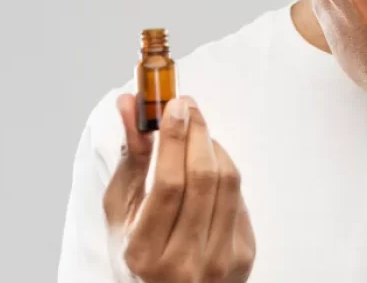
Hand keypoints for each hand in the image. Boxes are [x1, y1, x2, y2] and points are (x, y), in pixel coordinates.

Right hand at [103, 94, 254, 282]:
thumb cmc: (141, 249)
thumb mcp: (122, 212)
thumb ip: (131, 159)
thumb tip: (130, 104)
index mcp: (144, 253)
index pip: (168, 185)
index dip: (173, 140)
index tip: (173, 106)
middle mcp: (184, 262)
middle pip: (202, 179)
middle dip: (197, 133)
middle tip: (188, 107)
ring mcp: (219, 261)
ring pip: (228, 183)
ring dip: (213, 147)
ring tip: (197, 132)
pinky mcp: (244, 255)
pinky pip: (239, 198)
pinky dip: (225, 171)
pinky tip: (210, 164)